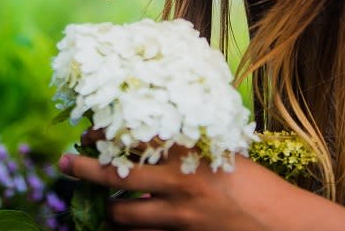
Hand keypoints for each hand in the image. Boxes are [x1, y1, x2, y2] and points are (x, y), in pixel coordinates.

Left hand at [58, 150, 344, 230]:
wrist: (280, 223)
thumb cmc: (252, 181)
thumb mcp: (221, 150)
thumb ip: (188, 140)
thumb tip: (156, 123)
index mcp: (187, 150)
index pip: (133, 136)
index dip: (103, 133)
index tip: (87, 130)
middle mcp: (177, 181)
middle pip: (114, 175)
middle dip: (82, 169)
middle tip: (64, 162)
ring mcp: (178, 215)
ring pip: (122, 214)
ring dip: (108, 209)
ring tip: (103, 203)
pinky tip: (126, 228)